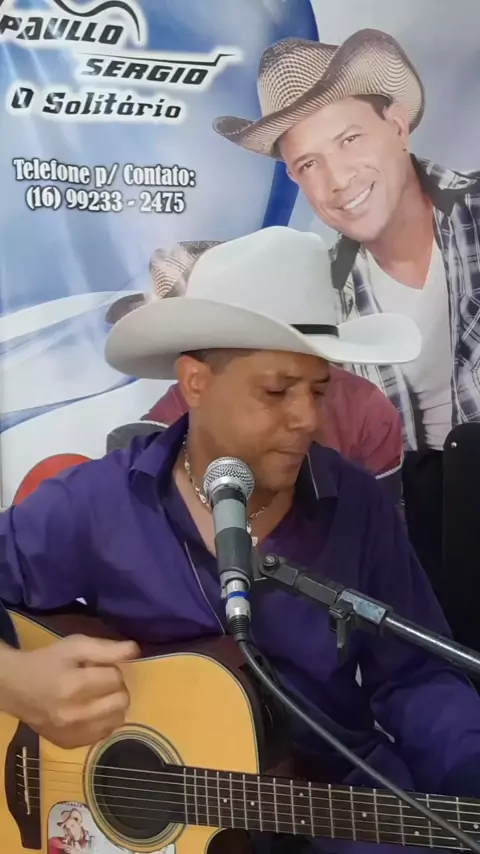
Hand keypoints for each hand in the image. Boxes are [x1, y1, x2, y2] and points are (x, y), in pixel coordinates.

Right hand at [0, 635, 138, 747]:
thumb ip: (106, 648)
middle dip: (116, 689)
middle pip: (121, 702)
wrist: (17, 688)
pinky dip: (102, 723)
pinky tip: (90, 712)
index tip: (98, 667)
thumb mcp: (74, 645)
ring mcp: (71, 734)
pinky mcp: (69, 745)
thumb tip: (136, 651)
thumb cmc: (48, 662)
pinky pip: (103, 735)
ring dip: (112, 707)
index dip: (111, 669)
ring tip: (97, 697)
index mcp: (72, 686)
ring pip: (116, 721)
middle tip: (100, 682)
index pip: (115, 678)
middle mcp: (73, 715)